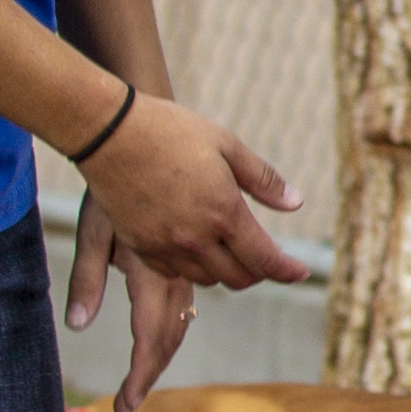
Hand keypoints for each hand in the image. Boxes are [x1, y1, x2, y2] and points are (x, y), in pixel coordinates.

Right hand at [63, 93, 307, 387]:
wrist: (109, 133)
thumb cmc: (171, 132)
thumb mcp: (227, 146)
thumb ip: (264, 180)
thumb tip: (295, 203)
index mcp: (224, 213)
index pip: (264, 259)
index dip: (287, 271)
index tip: (300, 273)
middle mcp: (196, 238)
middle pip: (238, 277)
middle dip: (258, 272)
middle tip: (265, 258)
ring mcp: (165, 246)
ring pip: (206, 279)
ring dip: (225, 271)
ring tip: (230, 251)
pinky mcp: (139, 246)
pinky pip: (173, 272)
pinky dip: (191, 267)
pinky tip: (195, 248)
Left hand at [65, 184, 196, 411]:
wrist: (139, 135)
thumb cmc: (110, 183)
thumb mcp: (92, 232)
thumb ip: (86, 279)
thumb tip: (76, 326)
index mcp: (151, 272)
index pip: (152, 336)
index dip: (141, 374)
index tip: (124, 407)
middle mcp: (174, 271)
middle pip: (170, 335)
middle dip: (149, 371)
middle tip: (127, 403)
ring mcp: (183, 260)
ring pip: (182, 318)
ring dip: (162, 349)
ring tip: (140, 375)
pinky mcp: (183, 248)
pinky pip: (188, 293)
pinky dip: (175, 321)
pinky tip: (166, 328)